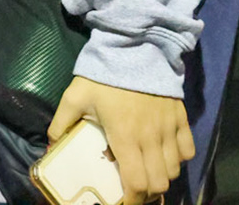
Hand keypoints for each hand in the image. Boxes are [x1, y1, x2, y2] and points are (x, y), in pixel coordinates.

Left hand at [49, 77, 193, 203]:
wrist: (135, 48)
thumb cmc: (104, 75)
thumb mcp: (75, 96)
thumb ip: (61, 122)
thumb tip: (50, 145)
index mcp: (125, 137)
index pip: (137, 183)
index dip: (133, 200)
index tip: (125, 202)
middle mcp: (151, 138)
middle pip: (159, 183)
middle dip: (148, 192)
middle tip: (135, 188)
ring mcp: (169, 129)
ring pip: (174, 170)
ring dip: (162, 176)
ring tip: (148, 172)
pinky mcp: (181, 118)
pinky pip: (188, 150)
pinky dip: (179, 158)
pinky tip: (165, 153)